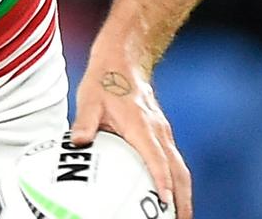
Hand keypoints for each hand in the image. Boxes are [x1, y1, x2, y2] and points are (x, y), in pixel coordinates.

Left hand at [70, 63, 191, 218]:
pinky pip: (174, 160)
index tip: (165, 201)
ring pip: (180, 166)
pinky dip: (177, 180)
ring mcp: (162, 131)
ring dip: (183, 192)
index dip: (161, 180)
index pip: (156, 157)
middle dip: (182, 197)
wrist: (123, 59)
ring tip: (179, 216)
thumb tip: (77, 141)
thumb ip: (84, 121)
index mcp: (140, 124)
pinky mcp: (162, 132)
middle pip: (178, 168)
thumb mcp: (89, 98)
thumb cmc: (104, 80)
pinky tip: (170, 196)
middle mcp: (157, 129)